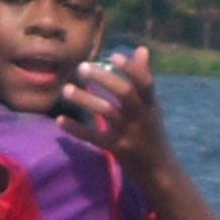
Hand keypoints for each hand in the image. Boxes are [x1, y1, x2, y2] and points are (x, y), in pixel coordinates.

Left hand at [60, 48, 168, 167]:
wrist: (159, 170)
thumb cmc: (152, 131)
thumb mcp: (152, 106)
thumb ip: (144, 78)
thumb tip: (141, 49)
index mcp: (150, 104)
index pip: (144, 82)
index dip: (130, 68)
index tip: (113, 56)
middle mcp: (141, 117)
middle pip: (124, 93)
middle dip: (103, 79)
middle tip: (81, 67)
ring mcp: (129, 134)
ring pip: (106, 113)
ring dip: (85, 100)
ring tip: (65, 90)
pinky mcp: (117, 149)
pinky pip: (95, 137)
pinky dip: (77, 129)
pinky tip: (60, 120)